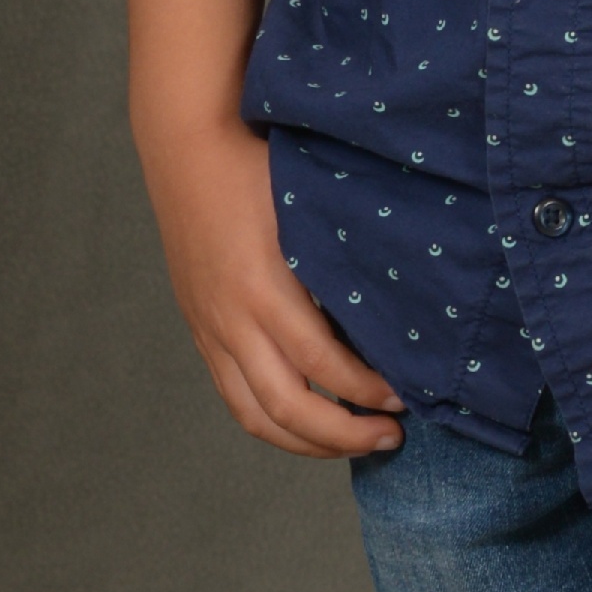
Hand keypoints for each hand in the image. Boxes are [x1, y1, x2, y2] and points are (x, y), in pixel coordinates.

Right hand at [146, 120, 405, 459]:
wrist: (187, 148)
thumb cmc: (258, 166)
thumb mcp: (310, 207)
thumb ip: (343, 260)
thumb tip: (403, 306)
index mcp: (263, 287)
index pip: (323, 365)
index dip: (367, 391)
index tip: (405, 395)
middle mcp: (232, 318)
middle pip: (287, 409)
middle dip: (344, 434)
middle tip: (390, 436)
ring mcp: (211, 329)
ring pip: (256, 415)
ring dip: (307, 443)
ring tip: (353, 442)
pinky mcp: (202, 331)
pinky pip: (234, 397)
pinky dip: (273, 422)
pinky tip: (308, 422)